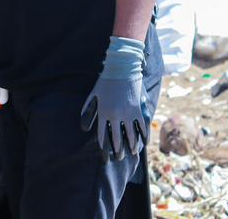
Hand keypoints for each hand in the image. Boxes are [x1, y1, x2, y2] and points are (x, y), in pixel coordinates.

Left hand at [80, 36, 150, 160]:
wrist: (122, 69)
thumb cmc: (105, 81)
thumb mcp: (93, 94)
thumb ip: (88, 110)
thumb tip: (84, 126)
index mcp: (103, 112)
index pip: (103, 134)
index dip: (104, 146)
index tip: (105, 155)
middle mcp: (115, 115)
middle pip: (117, 138)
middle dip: (118, 150)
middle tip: (119, 158)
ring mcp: (128, 113)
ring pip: (131, 135)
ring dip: (132, 146)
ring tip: (132, 153)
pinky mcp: (138, 109)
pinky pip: (141, 126)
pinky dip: (143, 135)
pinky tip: (143, 142)